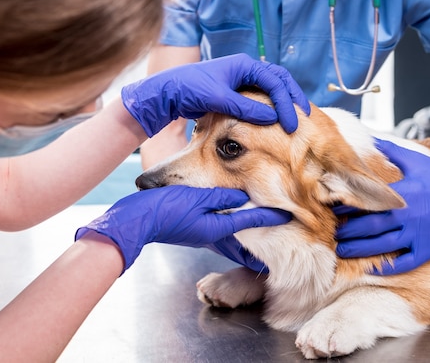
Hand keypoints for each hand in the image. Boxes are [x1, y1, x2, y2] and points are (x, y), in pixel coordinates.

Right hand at [76, 186, 290, 272]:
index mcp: (219, 226)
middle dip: (263, 227)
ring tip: (263, 218)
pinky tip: (231, 211)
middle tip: (283, 220)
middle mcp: (215, 233)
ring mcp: (205, 233)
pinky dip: (230, 220)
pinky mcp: (195, 229)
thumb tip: (244, 195)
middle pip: (246, 230)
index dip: (273, 216)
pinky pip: (220, 225)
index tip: (291, 213)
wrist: (138, 221)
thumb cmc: (165, 209)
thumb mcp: (196, 198)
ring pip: (234, 229)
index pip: (253, 220)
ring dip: (248, 224)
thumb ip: (223, 195)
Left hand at [121, 53, 309, 136]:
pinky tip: (276, 121)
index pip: (276, 81)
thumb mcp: (219, 99)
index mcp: (245, 65)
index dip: (286, 102)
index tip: (291, 123)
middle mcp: (246, 69)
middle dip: (292, 98)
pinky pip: (261, 97)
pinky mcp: (237, 91)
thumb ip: (246, 108)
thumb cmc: (190, 89)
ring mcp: (242, 79)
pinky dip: (271, 107)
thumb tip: (273, 118)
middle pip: (279, 80)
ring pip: (272, 88)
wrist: (168, 92)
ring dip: (284, 102)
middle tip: (303, 117)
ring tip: (294, 118)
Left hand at [335, 139, 429, 273]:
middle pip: (368, 228)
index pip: (366, 202)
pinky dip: (387, 268)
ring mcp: (417, 236)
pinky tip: (372, 268)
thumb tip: (370, 137)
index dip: (346, 206)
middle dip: (347, 232)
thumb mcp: (416, 159)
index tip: (332, 207)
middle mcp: (407, 217)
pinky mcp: (428, 249)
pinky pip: (404, 263)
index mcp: (401, 195)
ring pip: (381, 247)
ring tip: (342, 251)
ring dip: (359, 250)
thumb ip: (390, 150)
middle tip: (332, 233)